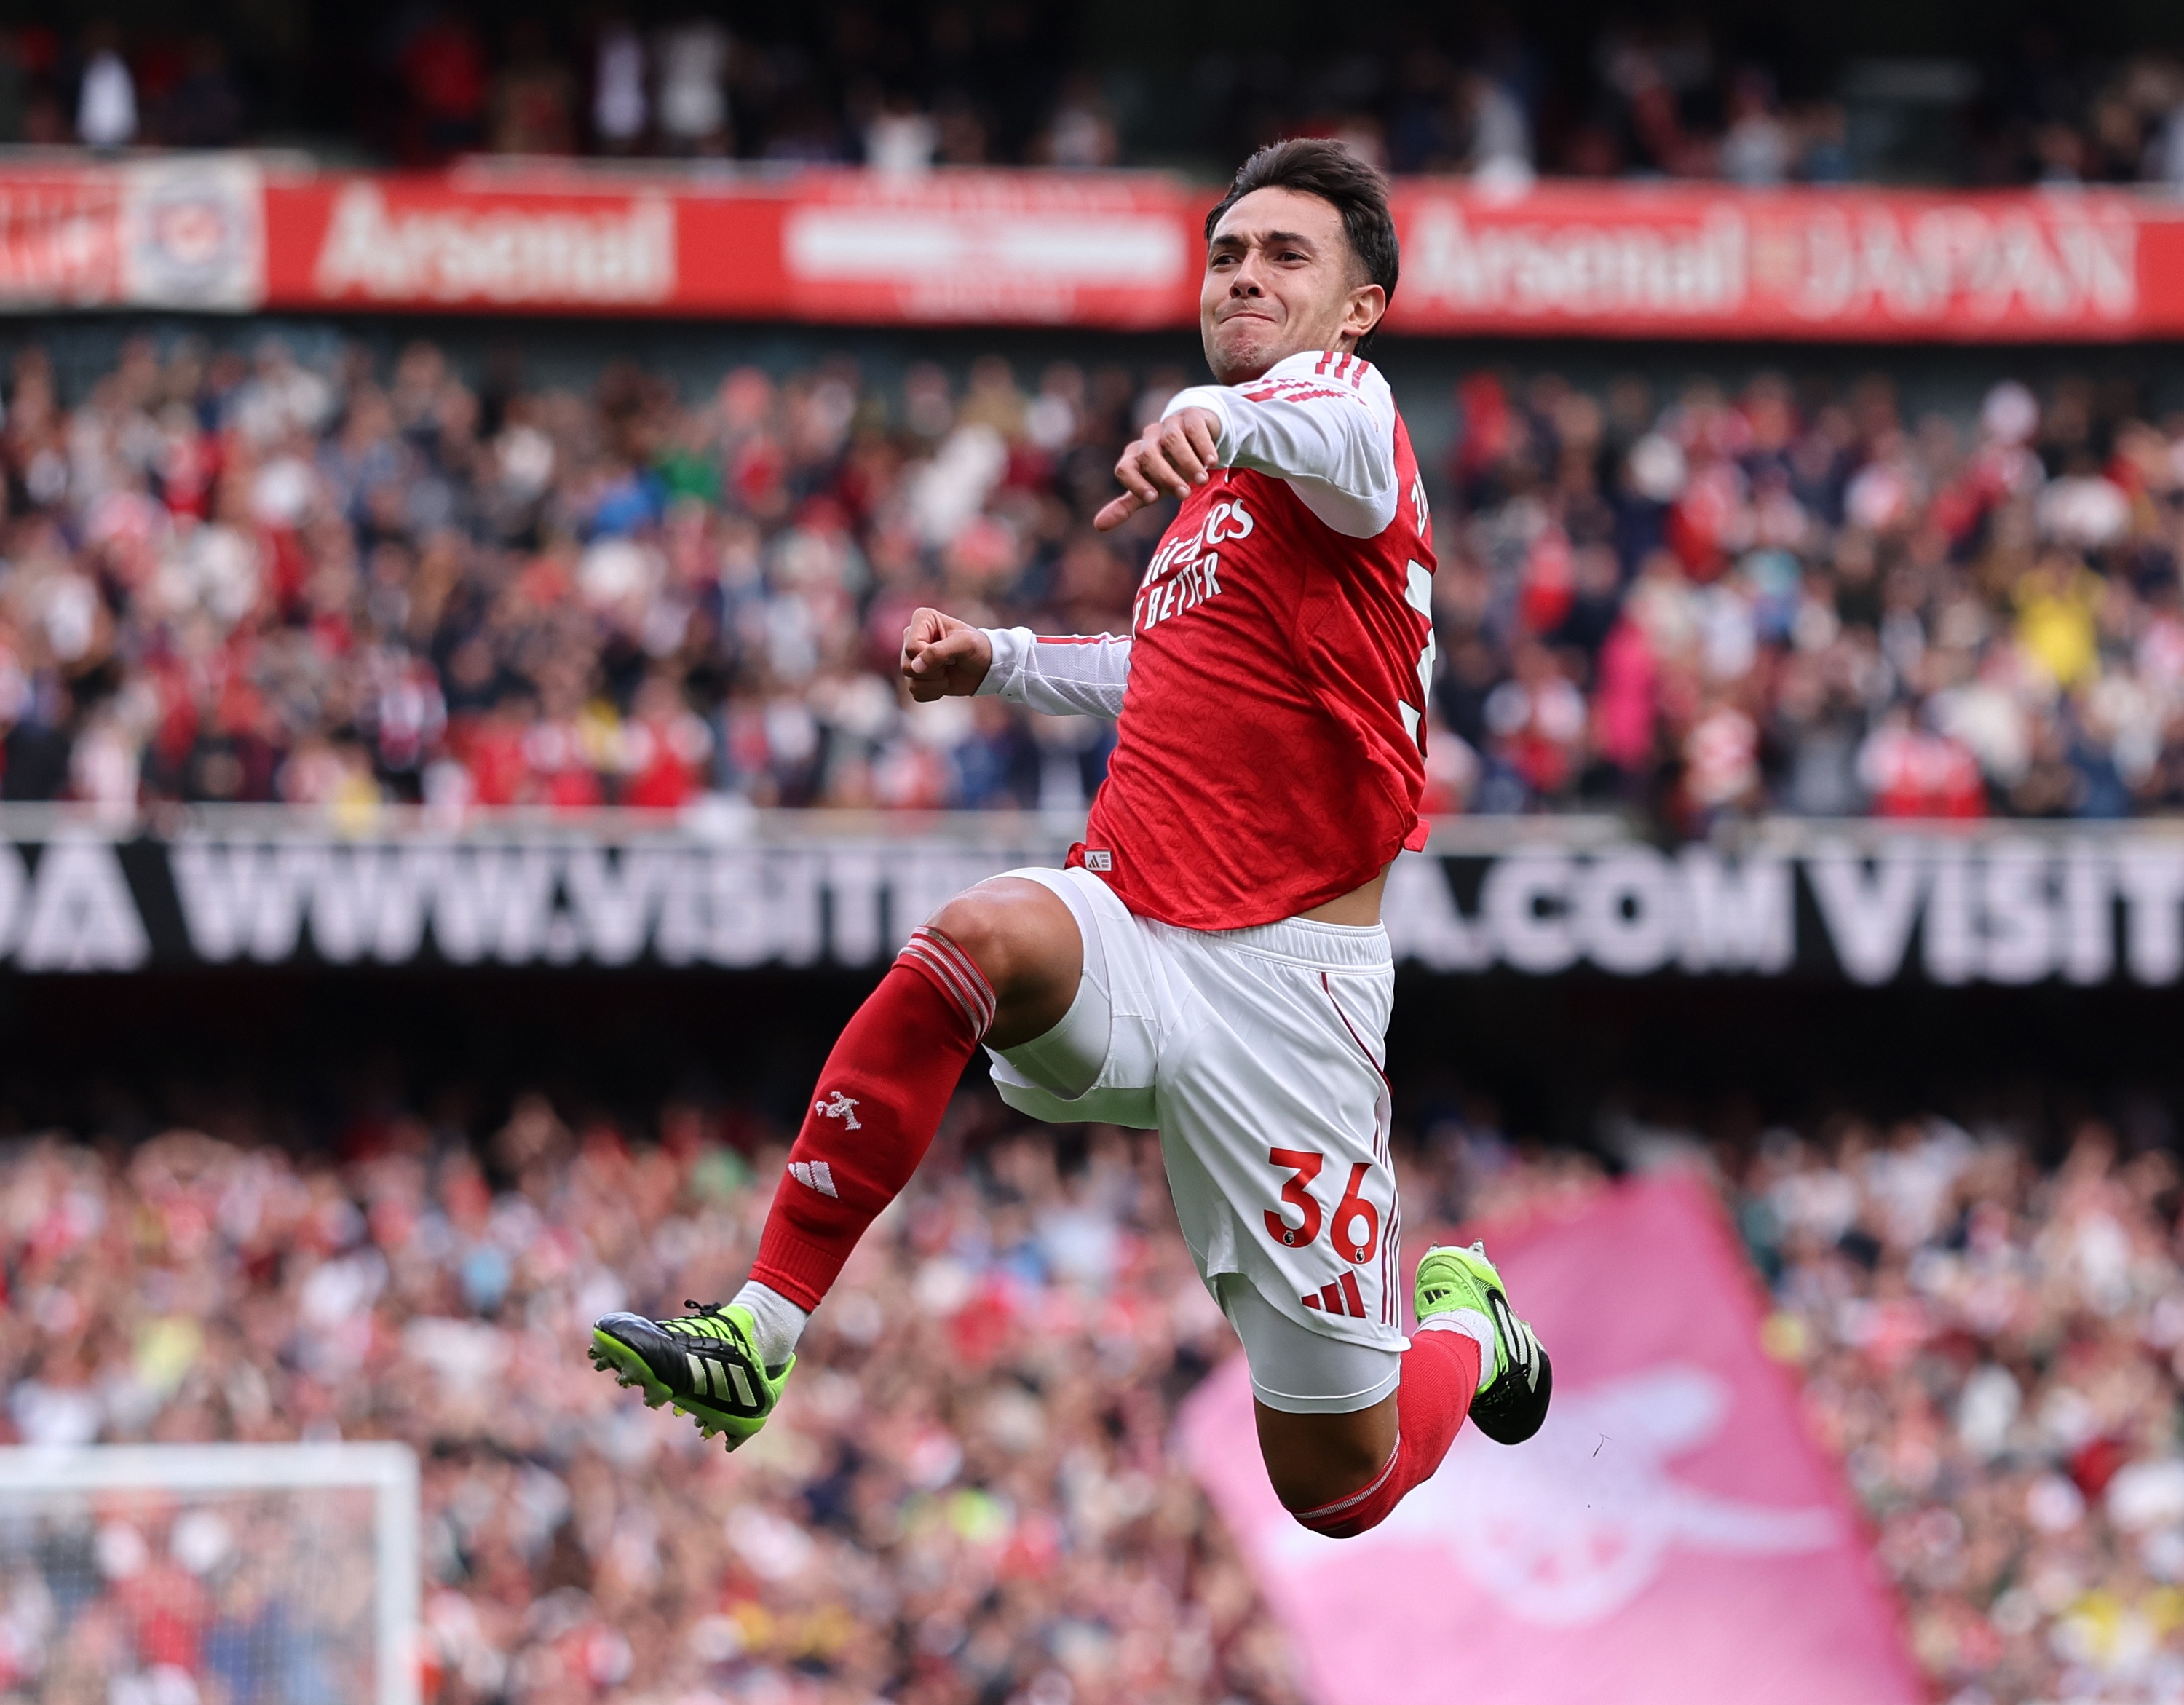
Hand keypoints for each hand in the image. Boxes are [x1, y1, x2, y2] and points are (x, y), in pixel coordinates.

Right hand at [900, 607, 993, 700]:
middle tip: (950, 664)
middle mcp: (912, 637)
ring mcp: (912, 658)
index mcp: (922, 619)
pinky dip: (933, 692)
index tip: (951, 654)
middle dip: (934, 672)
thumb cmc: (978, 648)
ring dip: (935, 683)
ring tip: (948, 673)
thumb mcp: (965, 644)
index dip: (931, 658)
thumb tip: (915, 667)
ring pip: (910, 682)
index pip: (912, 648)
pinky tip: (944, 682)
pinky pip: (916, 693)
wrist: (985, 667)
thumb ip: (939, 652)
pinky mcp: (916, 676)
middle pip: (907, 666)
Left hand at [1094, 406, 1222, 531]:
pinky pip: (1193, 428)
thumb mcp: (1150, 487)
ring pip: (1172, 440)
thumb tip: (1098, 526)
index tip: (1154, 499)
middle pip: (1148, 455)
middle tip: (1185, 495)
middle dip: (1166, 476)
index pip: (1124, 467)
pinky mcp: (1190, 416)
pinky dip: (1202, 446)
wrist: (1193, 436)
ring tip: (1202, 480)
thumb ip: (1126, 505)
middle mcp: (1149, 439)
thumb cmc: (1168, 467)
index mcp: (1135, 457)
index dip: (1136, 484)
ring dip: (1187, 462)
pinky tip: (1212, 462)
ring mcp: (1169, 425)